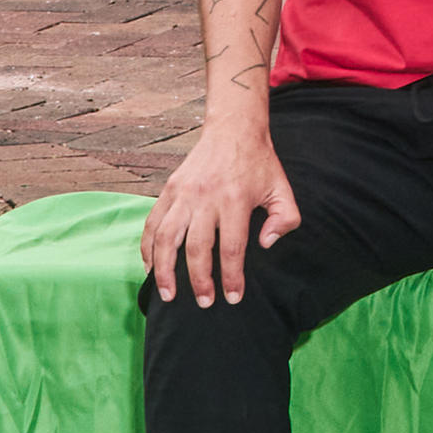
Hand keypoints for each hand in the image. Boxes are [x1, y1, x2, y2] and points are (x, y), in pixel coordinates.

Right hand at [146, 111, 296, 306]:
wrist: (233, 128)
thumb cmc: (259, 163)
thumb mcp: (282, 188)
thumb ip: (284, 219)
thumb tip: (266, 245)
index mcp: (235, 199)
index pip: (231, 247)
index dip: (232, 276)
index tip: (233, 297)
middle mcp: (206, 197)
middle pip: (196, 248)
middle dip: (199, 280)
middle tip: (204, 303)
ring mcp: (184, 193)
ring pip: (167, 237)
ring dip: (164, 269)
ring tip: (167, 294)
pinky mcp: (169, 189)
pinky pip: (152, 223)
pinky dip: (147, 247)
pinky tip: (149, 267)